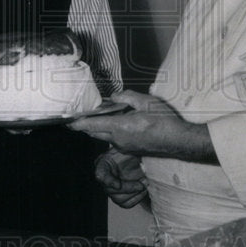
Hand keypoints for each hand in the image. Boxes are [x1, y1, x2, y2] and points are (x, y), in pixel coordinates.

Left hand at [69, 90, 216, 162]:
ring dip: (103, 126)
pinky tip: (124, 122)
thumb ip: (127, 97)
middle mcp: (118, 139)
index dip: (78, 123)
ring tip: (111, 113)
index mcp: (120, 127)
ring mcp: (124, 146)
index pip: (92, 125)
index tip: (68, 121)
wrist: (178, 140)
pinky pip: (115, 140)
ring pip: (105, 136)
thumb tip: (115, 96)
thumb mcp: (146, 101)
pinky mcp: (130, 149)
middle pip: (95, 132)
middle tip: (87, 112)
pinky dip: (113, 131)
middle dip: (88, 124)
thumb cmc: (164, 121)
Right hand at [95, 148, 148, 208]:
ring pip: (119, 199)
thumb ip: (126, 147)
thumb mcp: (128, 146)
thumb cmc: (134, 150)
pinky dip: (137, 198)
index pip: (101, 175)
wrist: (141, 157)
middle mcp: (106, 178)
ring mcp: (112, 189)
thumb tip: (129, 147)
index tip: (118, 185)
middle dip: (129, 187)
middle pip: (111, 190)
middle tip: (142, 183)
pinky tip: (143, 190)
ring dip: (134, 193)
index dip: (108, 181)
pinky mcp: (121, 196)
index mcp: (104, 163)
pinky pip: (126, 203)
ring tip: (145, 184)